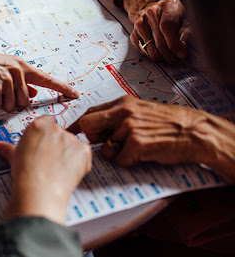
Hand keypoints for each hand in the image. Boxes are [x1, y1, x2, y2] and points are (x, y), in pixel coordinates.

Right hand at [0, 47, 79, 111]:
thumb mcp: (2, 69)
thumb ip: (19, 81)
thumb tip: (32, 92)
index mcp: (20, 65)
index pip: (46, 78)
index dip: (62, 87)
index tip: (75, 94)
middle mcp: (17, 70)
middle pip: (25, 101)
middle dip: (11, 102)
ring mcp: (7, 79)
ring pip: (12, 106)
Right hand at [0, 115, 91, 225]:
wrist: (39, 190)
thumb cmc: (25, 173)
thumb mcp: (13, 157)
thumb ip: (7, 149)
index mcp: (39, 125)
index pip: (47, 122)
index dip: (45, 136)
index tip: (43, 145)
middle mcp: (56, 129)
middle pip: (60, 133)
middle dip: (57, 145)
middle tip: (49, 161)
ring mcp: (72, 139)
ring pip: (72, 144)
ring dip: (68, 154)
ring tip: (57, 170)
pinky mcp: (84, 151)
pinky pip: (84, 155)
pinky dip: (79, 163)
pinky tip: (68, 173)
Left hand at [68, 96, 234, 181]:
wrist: (196, 132)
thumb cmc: (170, 123)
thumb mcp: (141, 110)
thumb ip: (119, 115)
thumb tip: (94, 127)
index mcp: (123, 103)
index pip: (89, 113)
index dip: (78, 126)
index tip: (70, 134)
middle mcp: (123, 112)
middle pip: (88, 126)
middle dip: (91, 139)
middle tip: (104, 145)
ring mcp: (130, 127)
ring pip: (104, 148)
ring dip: (116, 154)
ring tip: (134, 150)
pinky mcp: (137, 143)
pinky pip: (119, 160)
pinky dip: (128, 162)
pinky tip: (142, 156)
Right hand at [119, 0, 189, 63]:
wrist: (156, 11)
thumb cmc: (175, 17)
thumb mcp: (187, 20)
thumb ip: (188, 33)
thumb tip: (182, 50)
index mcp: (168, 5)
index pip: (167, 27)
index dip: (174, 44)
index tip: (181, 54)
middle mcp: (152, 11)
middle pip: (159, 40)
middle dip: (169, 54)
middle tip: (177, 60)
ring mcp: (141, 22)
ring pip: (150, 48)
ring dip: (161, 57)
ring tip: (169, 58)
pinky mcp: (134, 32)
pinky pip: (142, 49)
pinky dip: (151, 55)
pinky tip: (159, 53)